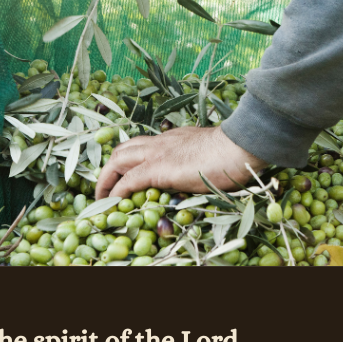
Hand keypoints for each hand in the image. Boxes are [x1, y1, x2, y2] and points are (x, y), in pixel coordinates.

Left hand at [95, 126, 266, 199]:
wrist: (239, 147)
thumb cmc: (235, 154)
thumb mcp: (212, 155)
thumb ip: (200, 162)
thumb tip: (202, 176)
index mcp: (174, 138)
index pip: (143, 145)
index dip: (130, 159)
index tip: (126, 175)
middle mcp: (161, 142)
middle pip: (123, 149)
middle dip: (110, 168)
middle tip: (108, 187)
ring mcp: (157, 153)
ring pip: (118, 160)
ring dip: (107, 179)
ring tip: (103, 198)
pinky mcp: (158, 169)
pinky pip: (128, 180)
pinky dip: (117, 191)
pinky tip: (113, 202)